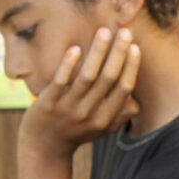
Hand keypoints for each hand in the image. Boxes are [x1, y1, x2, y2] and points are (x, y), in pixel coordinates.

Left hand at [20, 26, 140, 158]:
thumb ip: (120, 116)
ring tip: (104, 32)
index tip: (135, 47)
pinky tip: (75, 48)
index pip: (123, 88)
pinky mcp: (48, 103)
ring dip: (97, 52)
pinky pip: (61, 81)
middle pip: (109, 78)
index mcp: (105, 118)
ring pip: (87, 76)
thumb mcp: (102, 129)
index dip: (131, 67)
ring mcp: (68, 108)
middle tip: (124, 31)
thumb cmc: (76, 133)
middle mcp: (89, 113)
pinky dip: (68, 64)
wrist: (43, 148)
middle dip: (118, 53)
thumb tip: (135, 101)